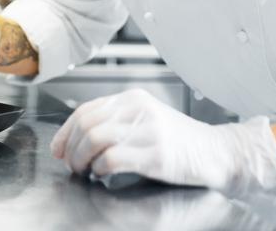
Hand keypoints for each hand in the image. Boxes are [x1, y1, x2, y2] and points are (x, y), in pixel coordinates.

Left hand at [50, 89, 275, 205]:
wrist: (216, 152)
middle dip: (71, 148)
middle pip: (86, 123)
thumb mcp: (145, 121)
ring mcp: (148, 130)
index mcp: (133, 99)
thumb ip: (116, 123)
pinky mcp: (156, 154)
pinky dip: (101, 169)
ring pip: (95, 138)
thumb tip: (74, 140)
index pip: (85, 110)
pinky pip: (113, 159)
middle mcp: (138, 109)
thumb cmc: (179, 141)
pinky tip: (104, 175)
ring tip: (85, 171)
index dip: (65, 132)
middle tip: (72, 165)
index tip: (59, 149)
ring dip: (82, 159)